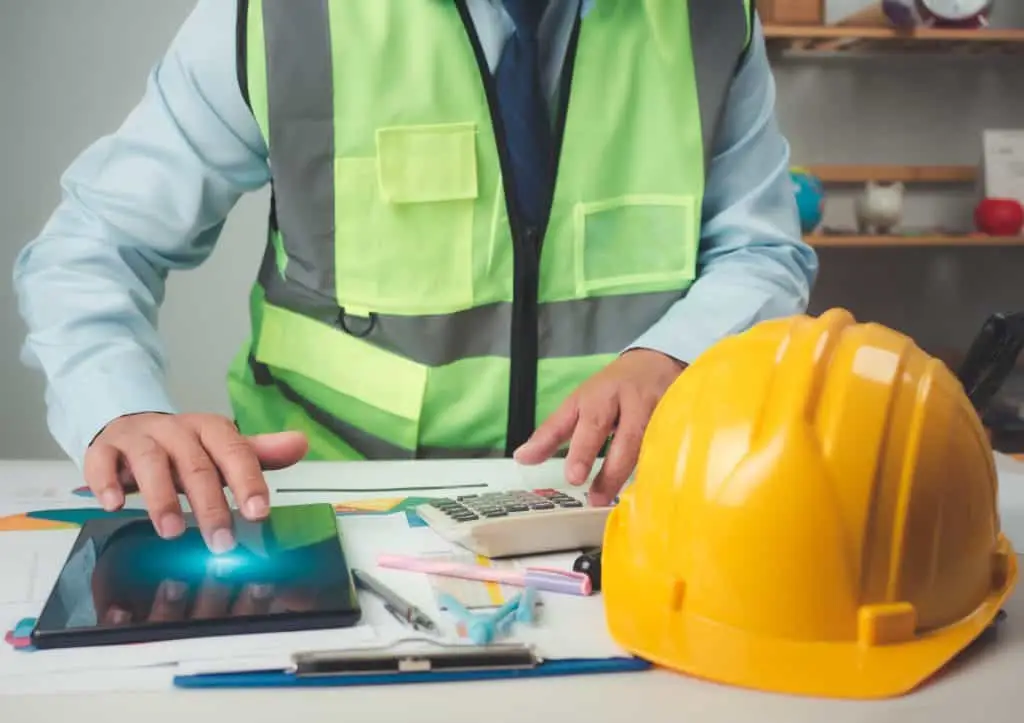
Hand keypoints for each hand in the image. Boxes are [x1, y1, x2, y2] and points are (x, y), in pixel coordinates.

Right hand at [84, 413, 307, 552]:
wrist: (133, 427)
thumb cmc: (186, 448)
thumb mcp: (223, 450)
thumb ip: (260, 453)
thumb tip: (301, 443)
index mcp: (210, 429)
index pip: (234, 451)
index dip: (247, 481)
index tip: (258, 513)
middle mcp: (175, 430)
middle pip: (195, 465)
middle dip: (210, 504)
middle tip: (221, 541)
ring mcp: (139, 438)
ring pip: (151, 463)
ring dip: (162, 499)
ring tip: (173, 532)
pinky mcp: (105, 448)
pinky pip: (103, 461)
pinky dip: (107, 483)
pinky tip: (114, 505)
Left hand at [514, 349, 684, 505]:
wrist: (658, 361)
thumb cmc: (611, 391)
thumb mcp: (578, 404)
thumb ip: (552, 434)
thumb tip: (522, 459)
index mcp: (599, 396)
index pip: (588, 421)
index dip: (581, 449)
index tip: (573, 476)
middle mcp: (630, 400)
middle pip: (624, 434)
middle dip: (611, 466)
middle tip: (593, 494)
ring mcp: (660, 408)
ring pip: (652, 442)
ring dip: (635, 472)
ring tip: (617, 501)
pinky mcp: (681, 418)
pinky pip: (673, 444)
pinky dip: (663, 465)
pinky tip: (656, 488)